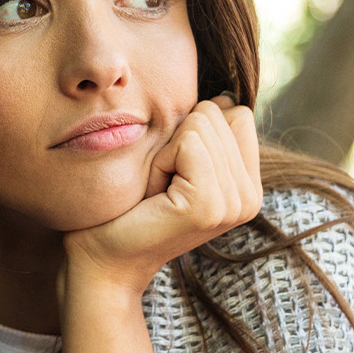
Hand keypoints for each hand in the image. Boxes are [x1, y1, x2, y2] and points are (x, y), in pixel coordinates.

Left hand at [62, 94, 261, 301]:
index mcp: (249, 186)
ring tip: (158, 190)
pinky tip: (154, 194)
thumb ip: (207, 132)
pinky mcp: (208, 206)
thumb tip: (224, 95)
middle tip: (162, 184)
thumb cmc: (131, 205)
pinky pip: (188, 143)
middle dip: (179, 139)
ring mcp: (234, 204)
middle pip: (221, 113)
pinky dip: (161, 160)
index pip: (238, 114)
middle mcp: (250, 198)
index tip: (174, 171)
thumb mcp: (177, 161)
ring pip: (202, 123)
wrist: (103, 257)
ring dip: (167, 151)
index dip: (195, 131)